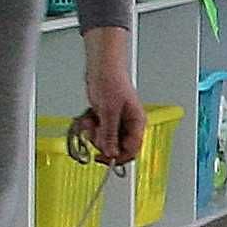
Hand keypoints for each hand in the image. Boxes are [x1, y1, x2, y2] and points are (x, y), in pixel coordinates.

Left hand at [78, 26, 145, 167]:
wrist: (102, 68)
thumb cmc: (111, 81)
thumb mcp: (109, 111)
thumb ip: (110, 134)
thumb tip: (110, 153)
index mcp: (137, 122)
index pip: (132, 149)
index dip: (118, 157)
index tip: (104, 158)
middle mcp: (128, 124)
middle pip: (117, 147)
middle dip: (103, 142)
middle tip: (96, 134)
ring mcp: (117, 122)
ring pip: (106, 140)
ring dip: (95, 134)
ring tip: (92, 122)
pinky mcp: (106, 119)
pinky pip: (98, 132)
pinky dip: (91, 127)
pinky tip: (90, 118)